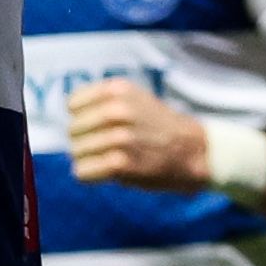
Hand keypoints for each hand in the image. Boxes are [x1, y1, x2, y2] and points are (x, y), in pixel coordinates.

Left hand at [59, 77, 242, 193]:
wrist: (195, 151)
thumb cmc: (159, 128)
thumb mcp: (135, 100)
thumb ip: (103, 102)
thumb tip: (70, 116)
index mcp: (119, 90)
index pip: (73, 104)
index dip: (84, 119)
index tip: (102, 126)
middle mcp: (117, 110)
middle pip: (73, 131)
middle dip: (85, 141)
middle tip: (111, 146)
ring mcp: (119, 136)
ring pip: (77, 152)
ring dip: (90, 160)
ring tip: (115, 158)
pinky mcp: (120, 163)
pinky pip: (81, 171)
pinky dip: (90, 175)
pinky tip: (110, 172)